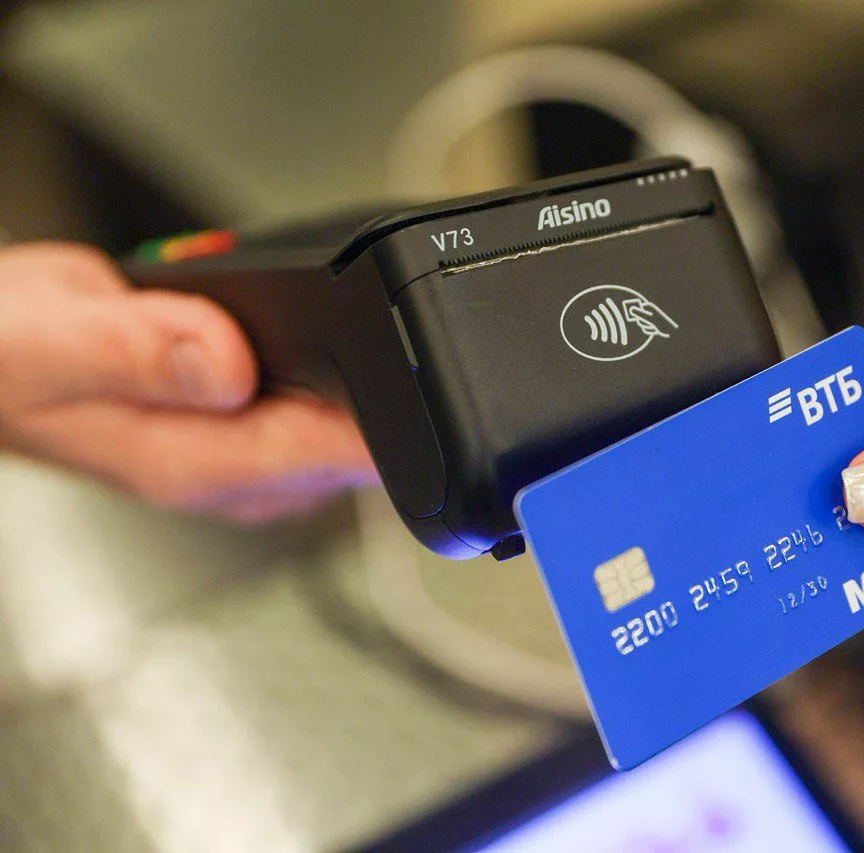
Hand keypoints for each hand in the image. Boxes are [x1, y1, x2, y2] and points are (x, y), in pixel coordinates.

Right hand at [0, 243, 377, 521]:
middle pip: (347, 452)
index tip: (421, 382)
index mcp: (183, 461)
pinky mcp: (242, 424)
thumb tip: (225, 363)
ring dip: (365, 391)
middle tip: (404, 334)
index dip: (381, 426)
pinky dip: (333, 376)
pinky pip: (315, 409)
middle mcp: (220, 469)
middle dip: (387, 403)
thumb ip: (134, 350)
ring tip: (374, 334)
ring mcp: (236, 453)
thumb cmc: (2, 351)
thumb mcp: (45, 338)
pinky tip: (332, 346)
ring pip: (339, 434)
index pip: (314, 457)